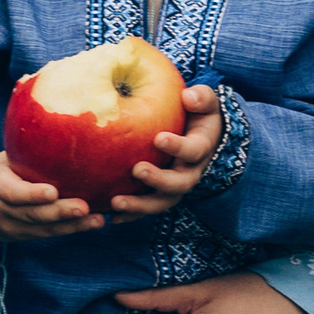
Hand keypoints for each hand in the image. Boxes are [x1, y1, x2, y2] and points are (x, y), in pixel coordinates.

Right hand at [0, 153, 105, 241]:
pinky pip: (49, 234)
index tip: (52, 191)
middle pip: (32, 215)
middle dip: (59, 212)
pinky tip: (95, 223)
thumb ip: (25, 148)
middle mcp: (3, 211)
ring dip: (73, 225)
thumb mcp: (4, 159)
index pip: (13, 193)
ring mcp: (13, 228)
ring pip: (44, 229)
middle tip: (84, 207)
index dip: (32, 194)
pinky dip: (72, 229)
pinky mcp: (25, 236)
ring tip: (98, 220)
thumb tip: (55, 113)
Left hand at [98, 86, 225, 220]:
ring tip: (115, 202)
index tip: (159, 138)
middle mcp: (190, 172)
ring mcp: (175, 186)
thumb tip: (189, 97)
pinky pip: (146, 209)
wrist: (198, 133)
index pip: (194, 151)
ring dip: (139, 205)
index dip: (178, 147)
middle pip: (179, 184)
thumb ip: (201, 98)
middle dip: (158, 180)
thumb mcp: (204, 101)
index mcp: (201, 148)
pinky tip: (109, 217)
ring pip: (161, 202)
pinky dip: (130, 215)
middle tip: (137, 170)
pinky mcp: (159, 194)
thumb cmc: (197, 112)